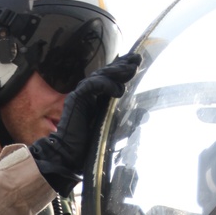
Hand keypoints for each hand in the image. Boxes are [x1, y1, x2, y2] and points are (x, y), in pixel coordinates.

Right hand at [30, 52, 140, 195]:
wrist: (70, 155)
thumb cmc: (90, 146)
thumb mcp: (114, 128)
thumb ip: (127, 119)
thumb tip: (145, 113)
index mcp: (97, 99)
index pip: (110, 79)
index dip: (122, 69)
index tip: (137, 63)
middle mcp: (88, 95)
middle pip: (105, 73)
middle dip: (122, 65)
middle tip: (137, 59)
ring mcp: (81, 96)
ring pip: (100, 76)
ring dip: (116, 72)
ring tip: (131, 70)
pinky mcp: (76, 99)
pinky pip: (92, 86)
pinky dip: (105, 85)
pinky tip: (117, 90)